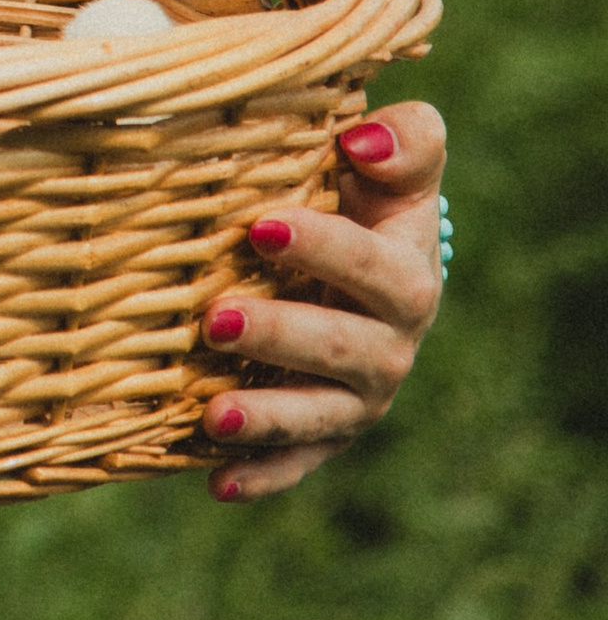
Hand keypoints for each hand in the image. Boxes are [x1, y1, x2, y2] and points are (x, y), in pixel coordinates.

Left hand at [198, 100, 445, 499]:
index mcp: (406, 274)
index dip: (327, 249)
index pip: (378, 270)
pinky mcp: (325, 431)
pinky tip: (216, 481)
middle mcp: (390, 344)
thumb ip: (401, 142)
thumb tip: (364, 138)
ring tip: (212, 412)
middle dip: (281, 336)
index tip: (259, 224)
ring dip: (268, 418)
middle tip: (212, 319)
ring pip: (319, 415)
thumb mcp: (389, 164)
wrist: (361, 262)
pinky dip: (262, 475)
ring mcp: (358, 395)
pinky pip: (298, 462)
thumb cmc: (361, 195)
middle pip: (346, 350)